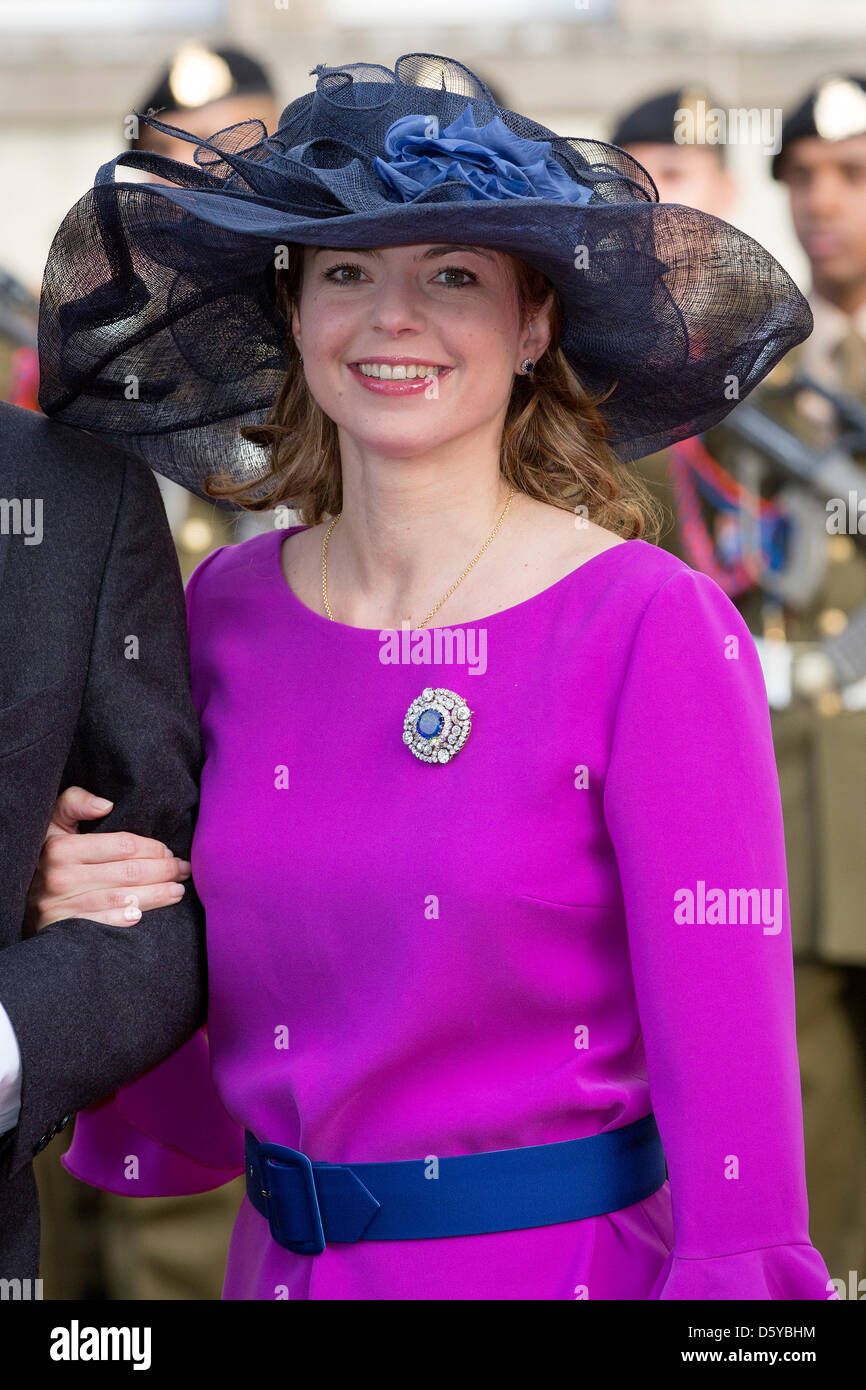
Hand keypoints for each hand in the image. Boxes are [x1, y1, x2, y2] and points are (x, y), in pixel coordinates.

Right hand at [24, 786, 192, 935]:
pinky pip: (108, 925)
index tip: (168, 851)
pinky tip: (147, 914)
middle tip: (182, 870)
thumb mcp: (53, 824)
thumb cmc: (46, 856)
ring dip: (159, 895)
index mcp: (61, 848)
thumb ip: (74, 803)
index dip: (152, 848)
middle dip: (164, 871)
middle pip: (130, 873)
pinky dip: (131, 919)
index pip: (123, 846)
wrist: (20, 899)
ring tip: (178, 890)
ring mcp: (63, 907)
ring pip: (125, 899)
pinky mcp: (67, 930)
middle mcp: (61, 878)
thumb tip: (106, 804)